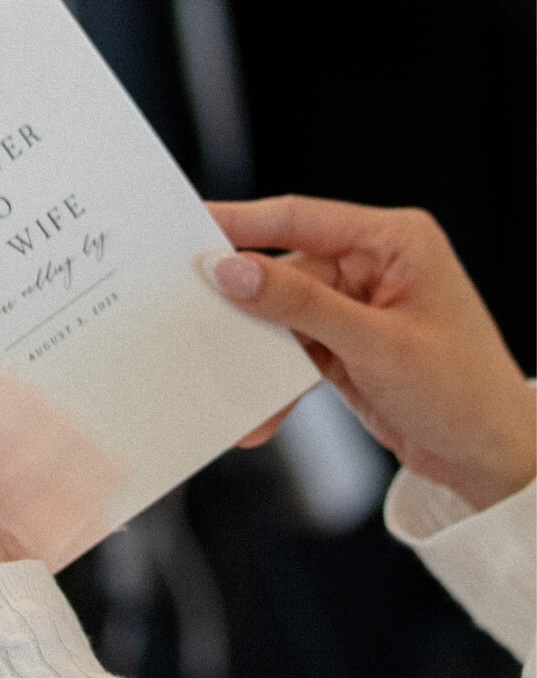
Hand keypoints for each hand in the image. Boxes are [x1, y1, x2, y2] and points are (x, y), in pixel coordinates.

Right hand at [209, 197, 535, 510]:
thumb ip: (299, 304)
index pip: (301, 220)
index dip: (240, 223)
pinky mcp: (344, 345)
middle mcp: (374, 266)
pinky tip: (262, 412)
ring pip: (280, 316)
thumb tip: (233, 271)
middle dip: (243, 306)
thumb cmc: (464, 393)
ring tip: (233, 383)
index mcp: (395, 242)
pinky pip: (290, 352)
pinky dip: (273, 382)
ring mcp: (357, 308)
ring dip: (257, 355)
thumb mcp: (375, 344)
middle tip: (192, 319)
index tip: (187, 227)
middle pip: (283, 271)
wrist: (490, 458)